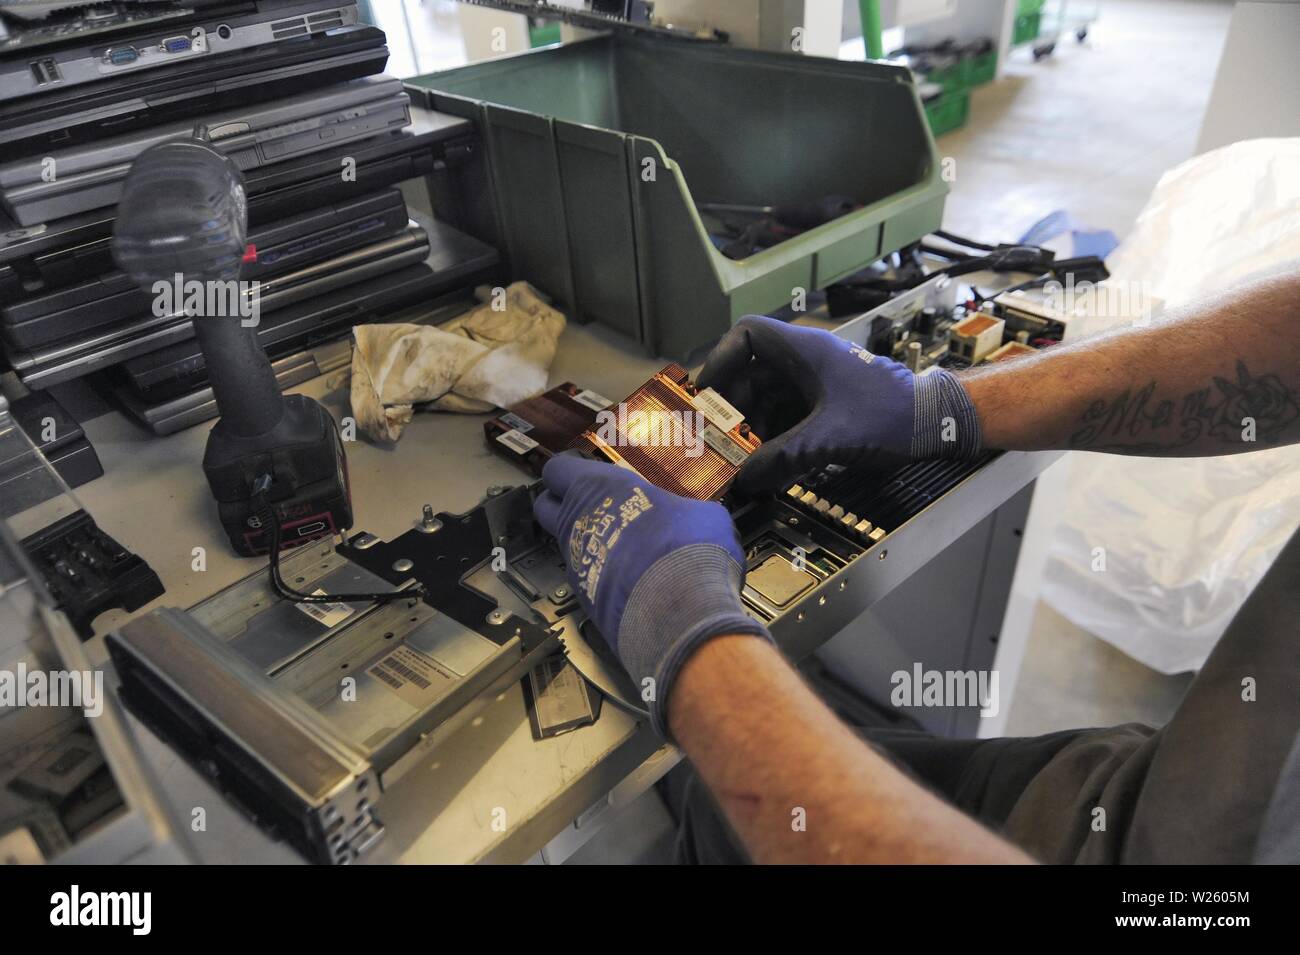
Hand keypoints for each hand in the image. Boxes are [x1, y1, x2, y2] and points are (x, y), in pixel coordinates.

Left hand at [533, 453, 769, 735]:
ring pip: (565, 544)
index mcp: (600, 488)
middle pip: (545, 507)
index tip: (582, 473)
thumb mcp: (702, 514)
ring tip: (621, 549)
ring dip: (587, 544)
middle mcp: (578, 521)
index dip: (567, 472)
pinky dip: (601, 577)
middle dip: (560, 505)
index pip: (557, 469)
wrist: (678, 606)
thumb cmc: (686, 547)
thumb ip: (681, 510)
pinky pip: (585, 577)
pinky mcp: (583, 595)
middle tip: (589, 508)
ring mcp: (576, 560)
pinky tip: (629, 582)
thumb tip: (695, 518)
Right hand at [696, 315, 981, 491]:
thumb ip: (781, 458)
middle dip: (733, 410)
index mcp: (804, 350)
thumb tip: (743, 480)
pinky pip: (788, 418)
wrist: (938, 423)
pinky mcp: (828, 407)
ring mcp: (817, 384)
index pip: (747, 335)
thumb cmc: (889, 415)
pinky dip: (775, 440)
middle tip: (719, 442)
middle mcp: (806, 362)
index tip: (707, 395)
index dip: (720, 361)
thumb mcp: (828, 439)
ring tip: (743, 462)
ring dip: (753, 430)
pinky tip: (770, 468)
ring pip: (768, 401)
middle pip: (751, 375)